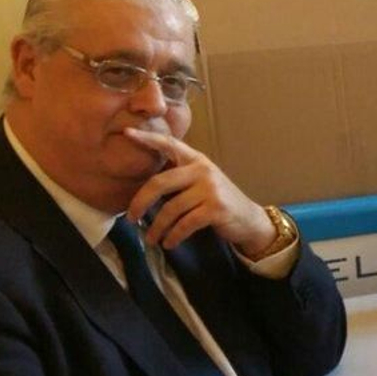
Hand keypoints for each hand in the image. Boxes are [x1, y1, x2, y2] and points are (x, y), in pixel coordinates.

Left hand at [122, 128, 275, 254]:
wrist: (249, 220)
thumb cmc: (218, 202)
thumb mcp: (201, 183)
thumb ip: (179, 178)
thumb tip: (143, 190)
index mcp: (196, 160)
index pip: (169, 144)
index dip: (147, 138)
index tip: (127, 133)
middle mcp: (203, 170)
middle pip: (160, 183)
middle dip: (140, 202)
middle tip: (130, 218)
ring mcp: (211, 189)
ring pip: (171, 209)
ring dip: (157, 228)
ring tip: (151, 239)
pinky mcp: (216, 209)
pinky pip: (185, 224)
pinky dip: (173, 236)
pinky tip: (169, 243)